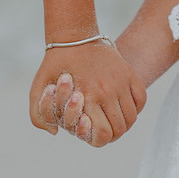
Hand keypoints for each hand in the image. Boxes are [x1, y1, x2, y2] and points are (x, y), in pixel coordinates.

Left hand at [29, 41, 145, 147]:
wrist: (73, 38)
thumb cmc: (55, 67)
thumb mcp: (37, 90)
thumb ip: (39, 117)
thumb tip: (57, 133)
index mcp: (86, 97)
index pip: (104, 135)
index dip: (98, 139)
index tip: (91, 130)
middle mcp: (106, 91)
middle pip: (120, 130)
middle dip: (110, 133)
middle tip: (102, 126)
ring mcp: (120, 82)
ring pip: (132, 118)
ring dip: (123, 122)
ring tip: (111, 117)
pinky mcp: (128, 73)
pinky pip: (141, 99)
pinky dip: (135, 108)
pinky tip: (122, 105)